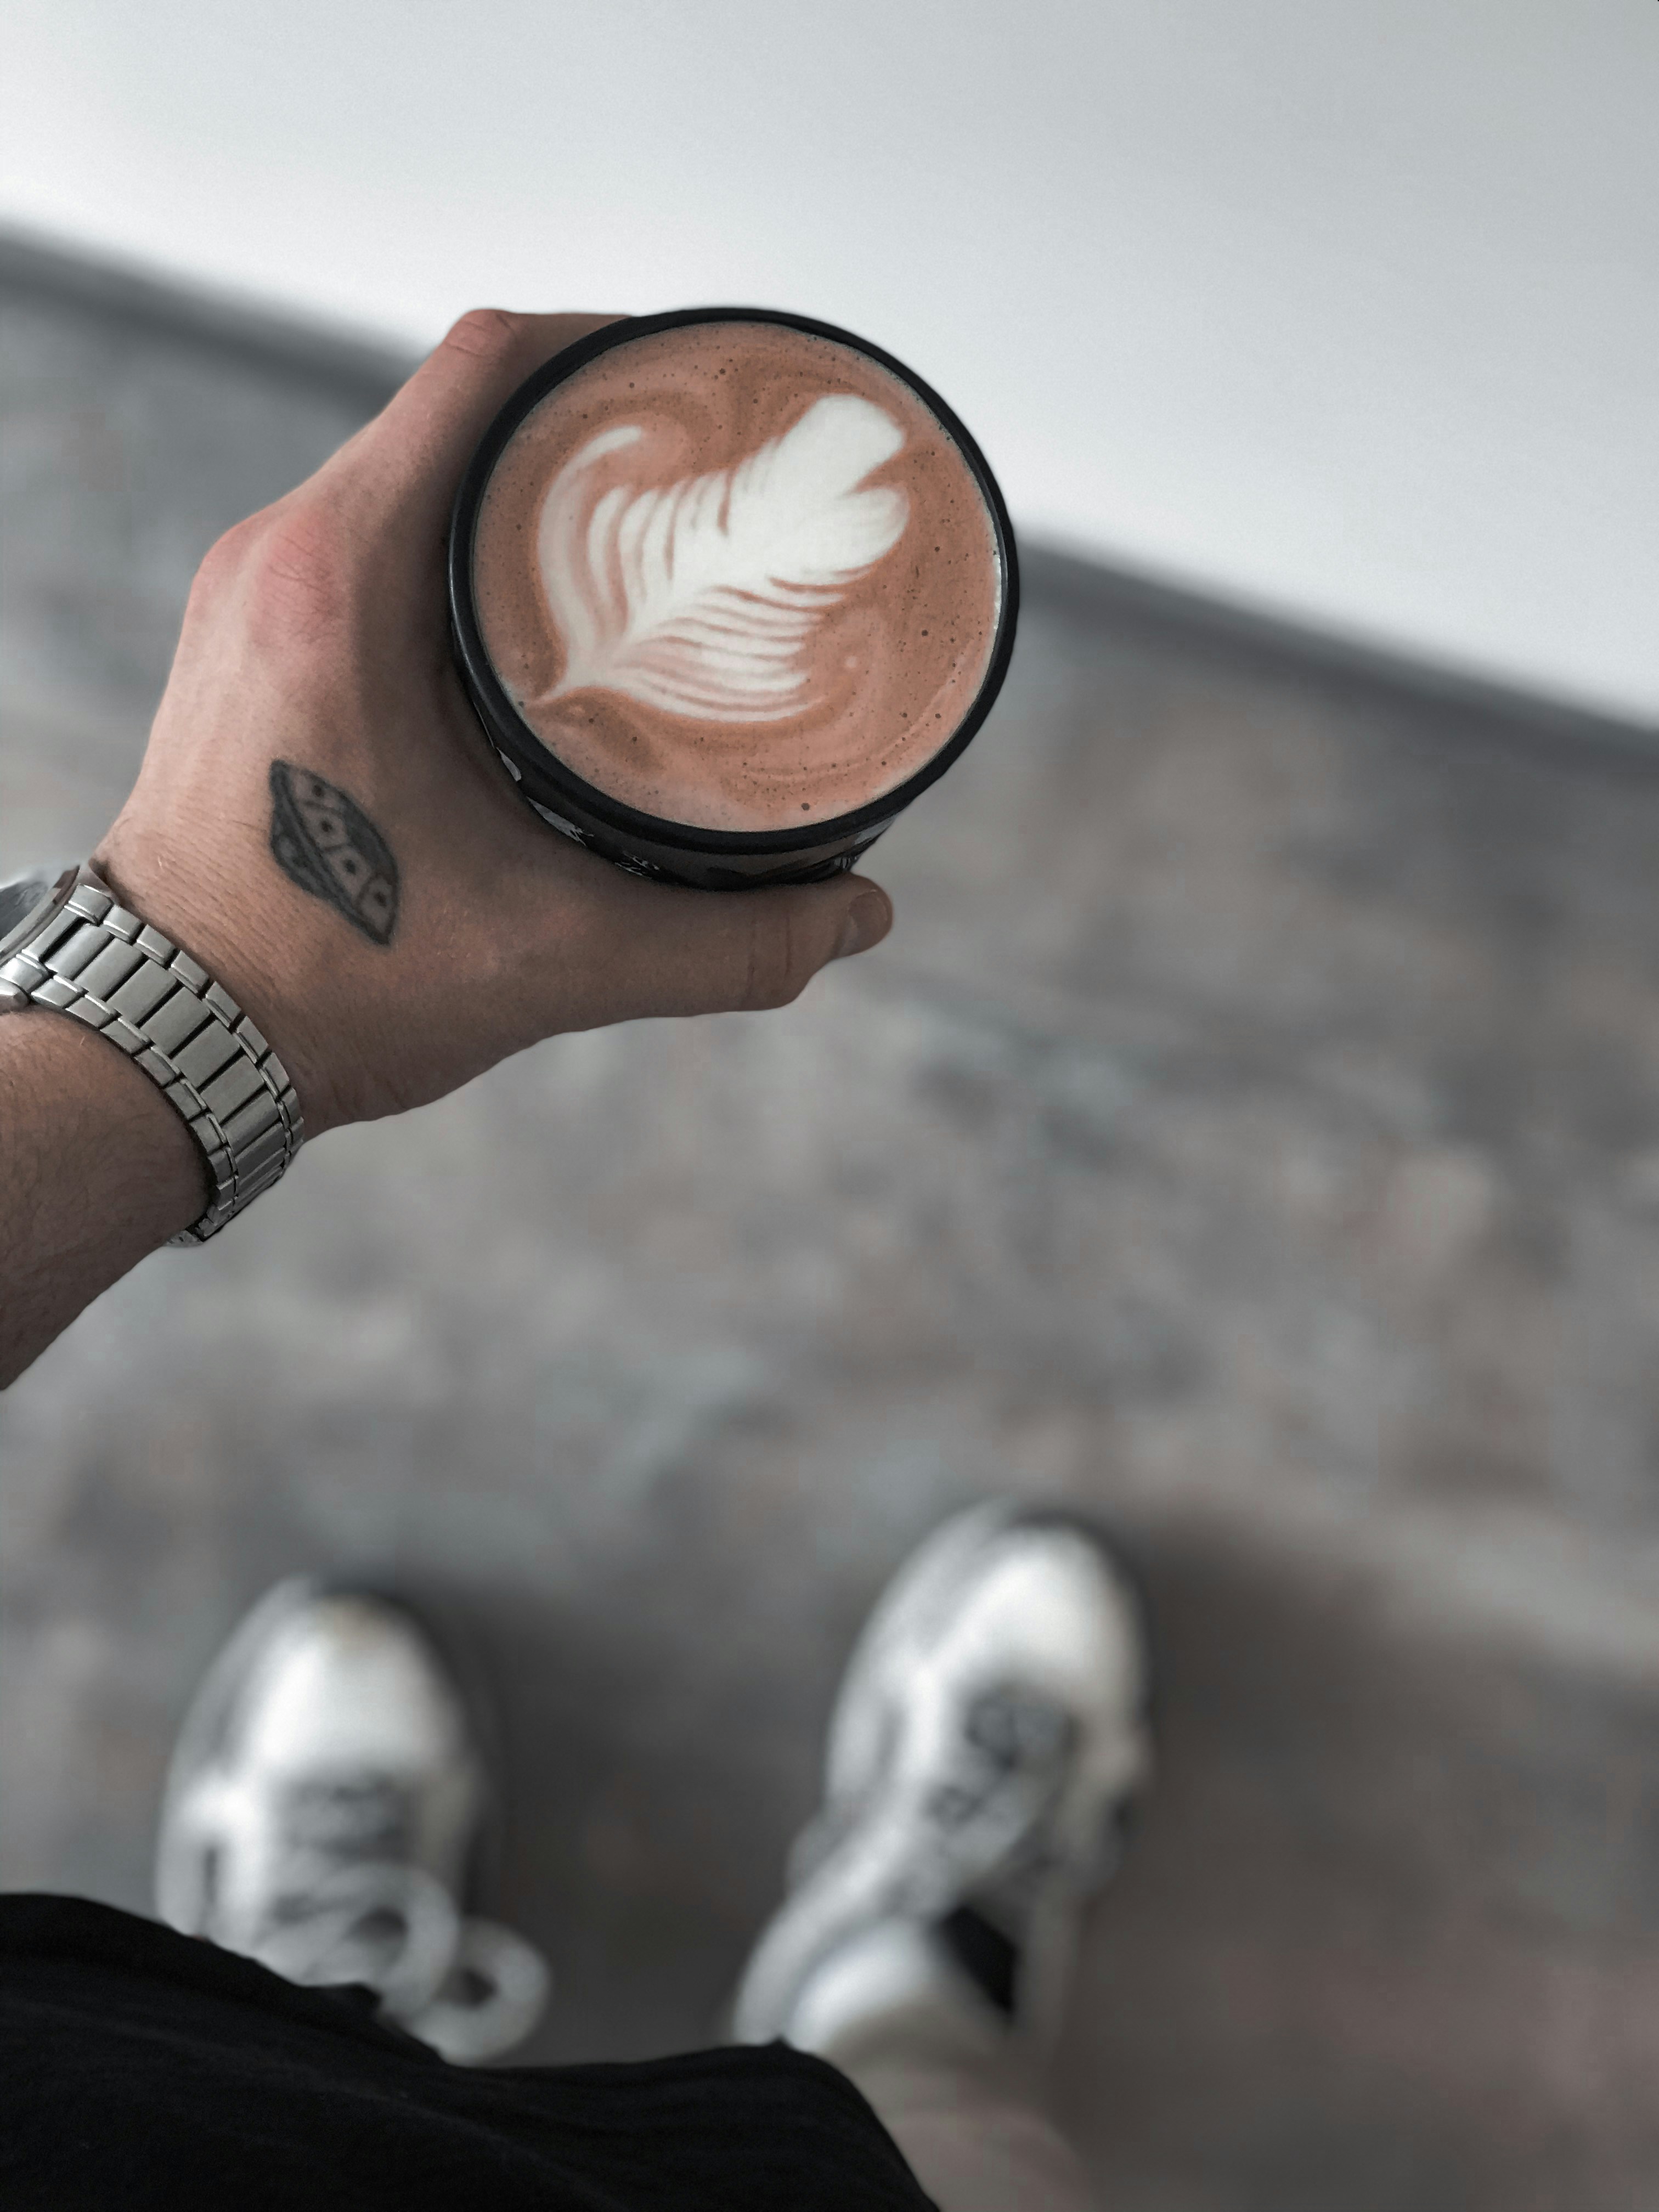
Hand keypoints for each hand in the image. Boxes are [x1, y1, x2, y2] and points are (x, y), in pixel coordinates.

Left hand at [93, 309, 892, 1139]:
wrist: (175, 1036)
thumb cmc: (328, 986)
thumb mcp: (555, 962)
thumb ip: (725, 942)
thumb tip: (861, 918)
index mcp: (344, 583)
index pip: (483, 370)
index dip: (607, 344)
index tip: (703, 379)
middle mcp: (285, 556)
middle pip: (456, 405)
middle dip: (586, 415)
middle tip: (704, 465)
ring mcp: (260, 590)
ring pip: (412, 465)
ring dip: (521, 479)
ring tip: (642, 526)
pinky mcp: (256, 636)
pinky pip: (373, 528)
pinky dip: (463, 536)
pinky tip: (546, 604)